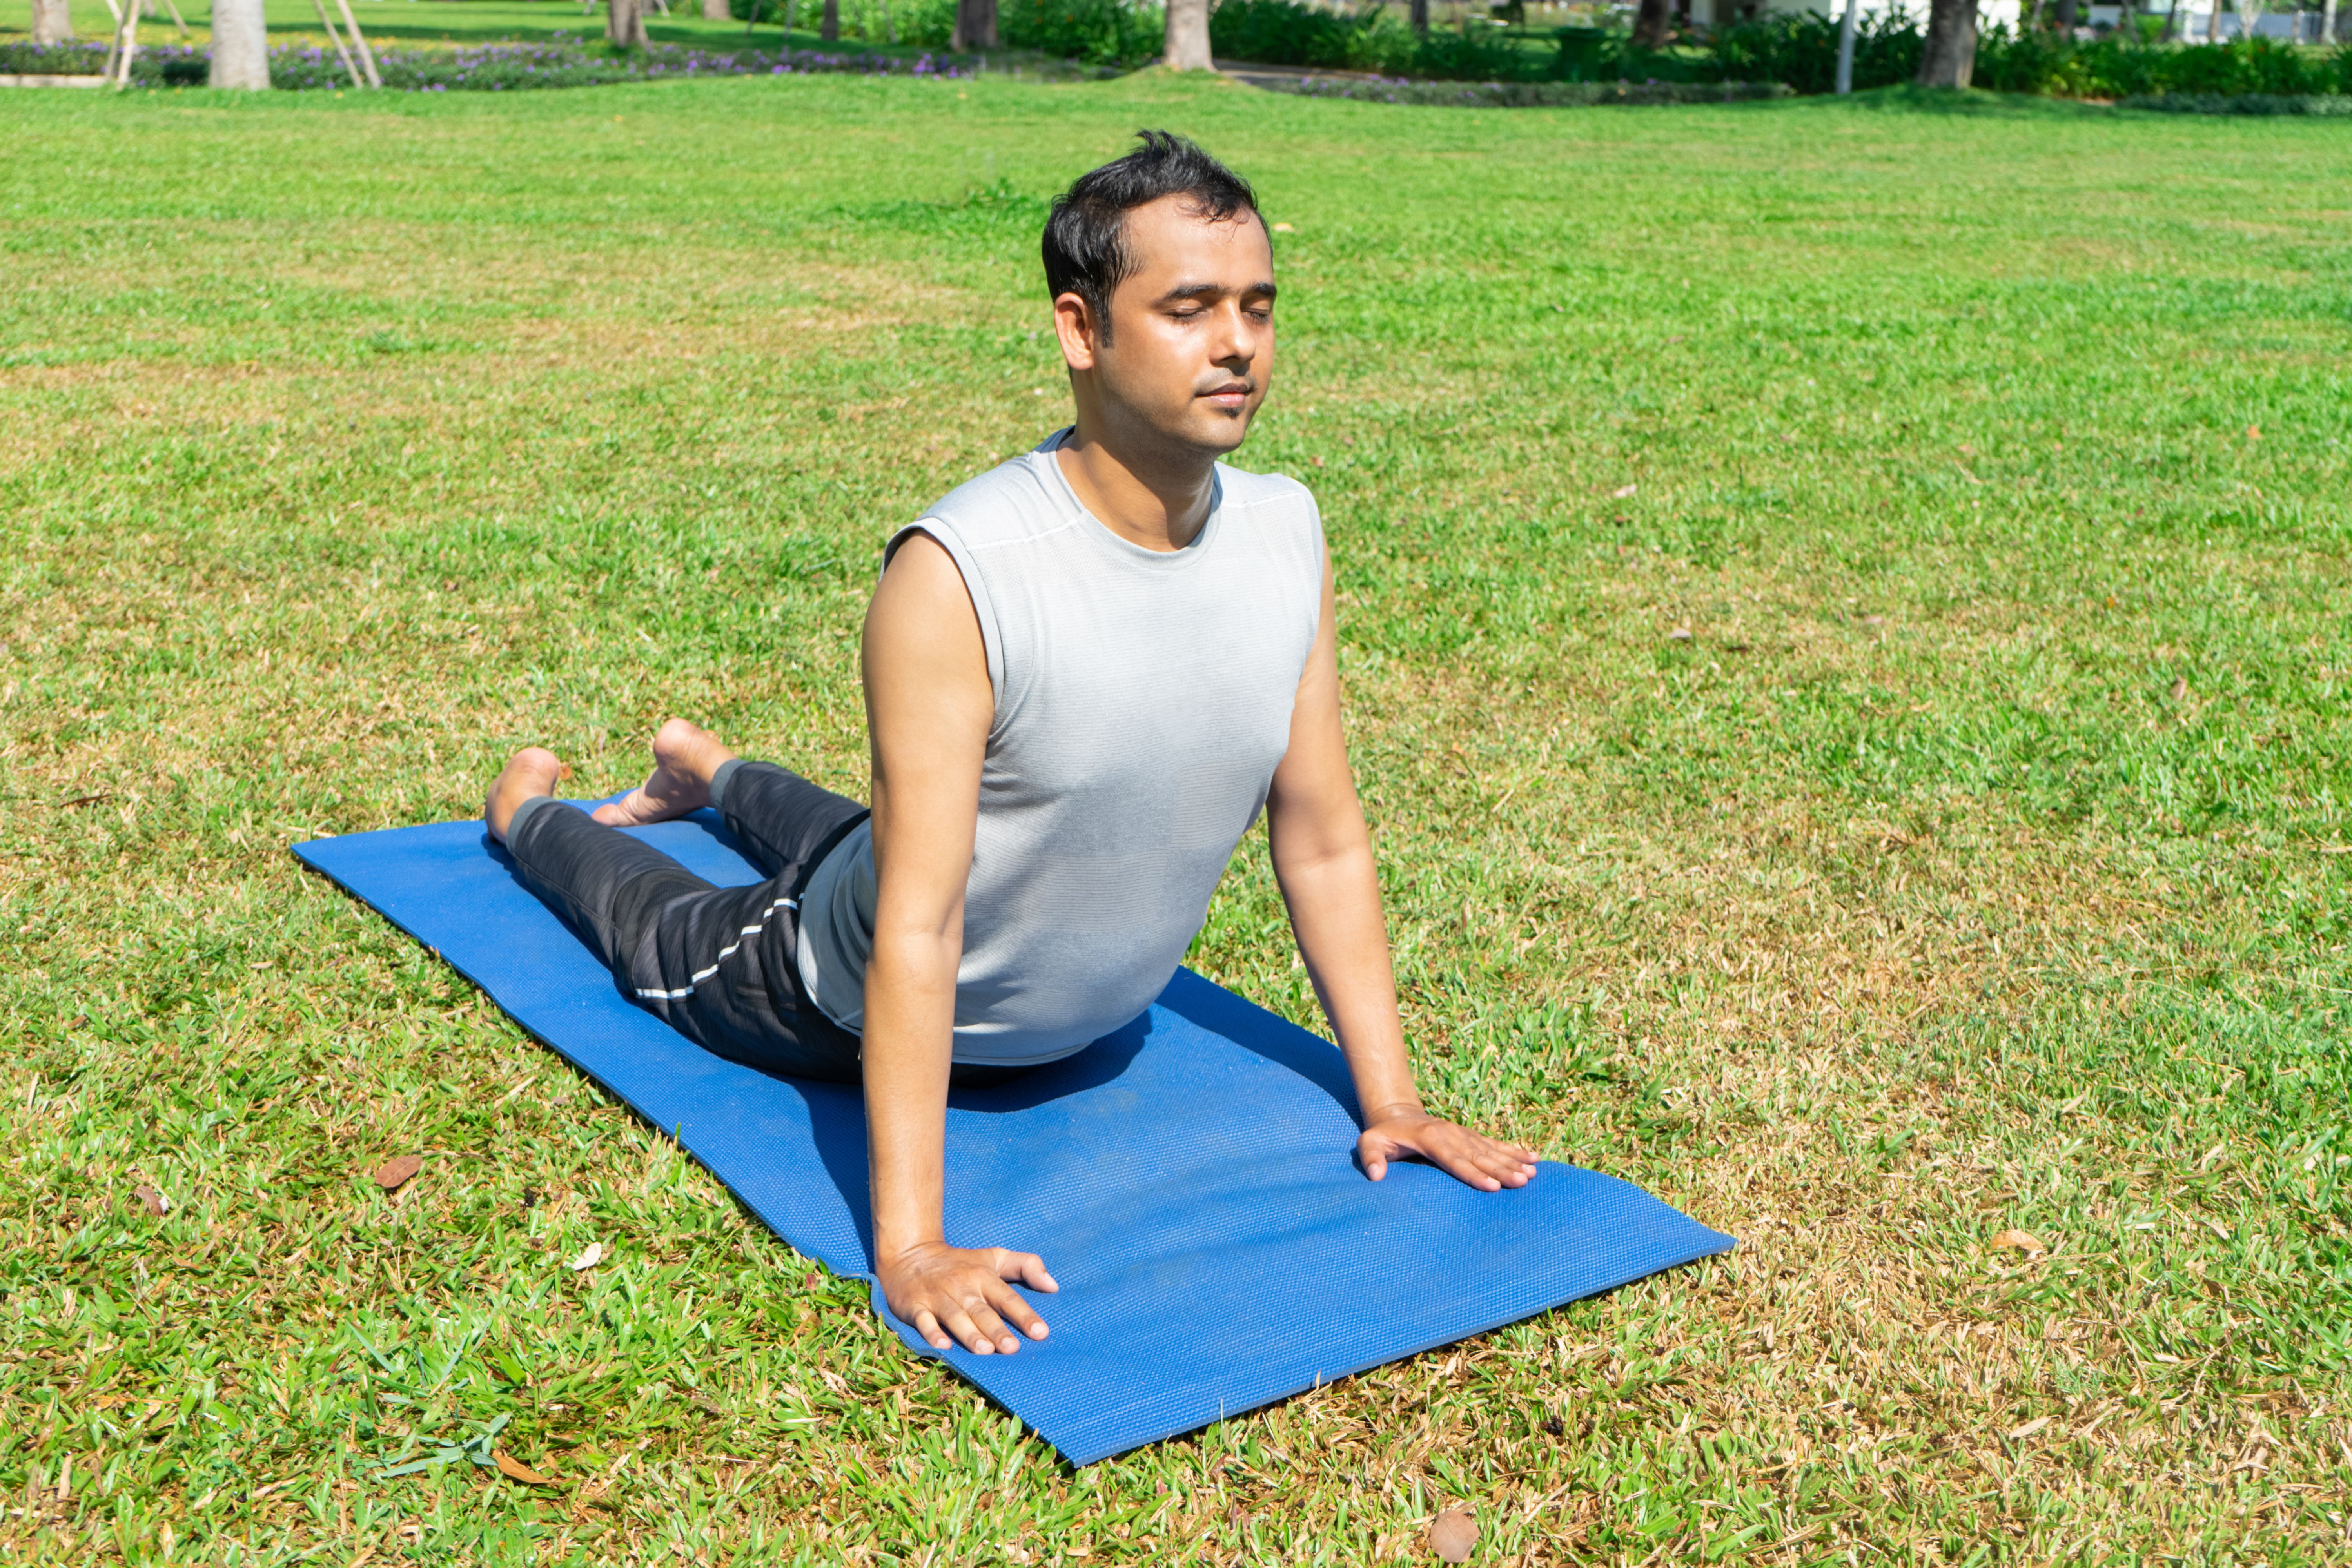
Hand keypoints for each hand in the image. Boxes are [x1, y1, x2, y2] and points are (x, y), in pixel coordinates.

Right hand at [877, 1239, 1057, 1354]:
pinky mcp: (914, 1305)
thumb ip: (1026, 1266)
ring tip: (985, 1351)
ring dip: (969, 1334)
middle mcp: (962, 1287)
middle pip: (982, 1311)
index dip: (1024, 1315)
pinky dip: (931, 1332)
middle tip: (1012, 1349)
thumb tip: (1054, 1286)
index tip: (1041, 1333)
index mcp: (983, 1277)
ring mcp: (937, 1296)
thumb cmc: (960, 1263)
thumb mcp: (994, 1257)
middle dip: (996, 1329)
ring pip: (955, 1317)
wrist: (911, 1255)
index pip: (1007, 1298)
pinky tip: (943, 1346)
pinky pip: (923, 1320)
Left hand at [1358, 1105, 1537, 1191]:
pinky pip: (1495, 1144)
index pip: (1454, 1160)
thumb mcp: (1369, 1142)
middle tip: (1522, 1182)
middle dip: (1501, 1170)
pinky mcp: (1470, 1136)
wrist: (1397, 1113)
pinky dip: (1514, 1151)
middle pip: (1478, 1156)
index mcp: (1429, 1138)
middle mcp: (1451, 1134)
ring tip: (1533, 1173)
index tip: (1492, 1186)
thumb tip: (1375, 1176)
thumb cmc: (1383, 1134)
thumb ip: (1370, 1158)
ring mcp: (1463, 1134)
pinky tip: (1533, 1158)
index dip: (1473, 1174)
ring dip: (1512, 1161)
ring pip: (1491, 1150)